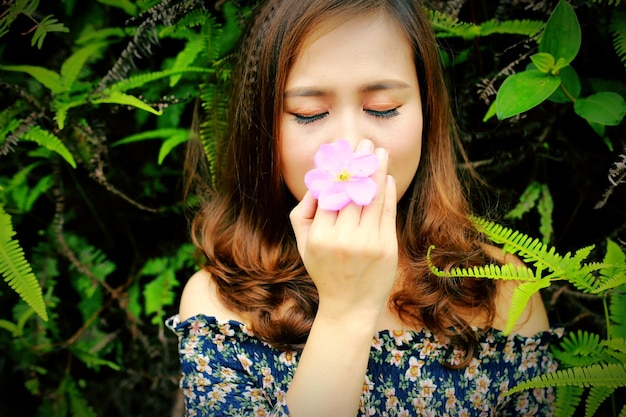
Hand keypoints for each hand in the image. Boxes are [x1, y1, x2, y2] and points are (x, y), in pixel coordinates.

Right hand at [289, 139, 397, 320]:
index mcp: (320, 236)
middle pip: (352, 191)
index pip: (330, 194)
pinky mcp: (387, 247)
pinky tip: (387, 178)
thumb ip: (303, 213)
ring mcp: (368, 243)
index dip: (338, 169)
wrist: (350, 306)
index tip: (343, 150)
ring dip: (377, 170)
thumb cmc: (324, 271)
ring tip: (380, 152)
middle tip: (364, 142)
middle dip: (359, 163)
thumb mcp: (304, 245)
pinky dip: (387, 192)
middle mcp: (344, 239)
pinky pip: (387, 212)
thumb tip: (316, 182)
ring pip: (372, 198)